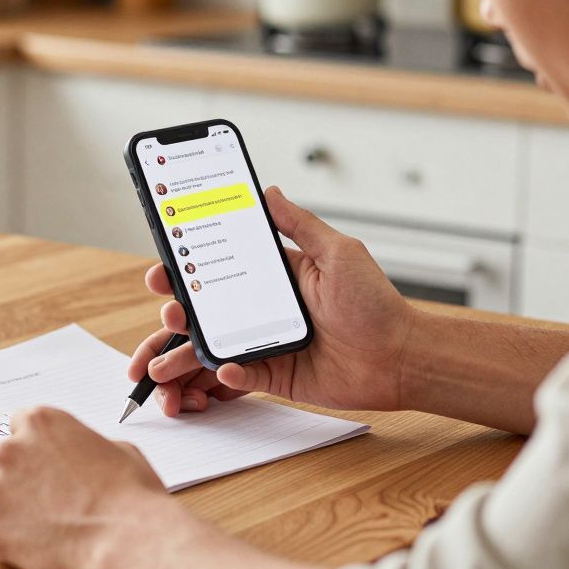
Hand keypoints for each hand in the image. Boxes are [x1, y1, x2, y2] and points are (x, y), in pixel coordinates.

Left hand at [0, 407, 167, 568]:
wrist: (124, 538)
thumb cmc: (127, 494)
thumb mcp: (116, 448)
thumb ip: (82, 446)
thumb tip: (80, 457)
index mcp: (40, 422)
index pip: (21, 424)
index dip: (37, 446)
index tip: (45, 461)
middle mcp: (11, 450)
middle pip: (9, 461)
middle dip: (27, 477)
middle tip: (56, 498)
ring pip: (1, 497)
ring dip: (20, 508)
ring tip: (57, 524)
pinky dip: (15, 538)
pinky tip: (47, 542)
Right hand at [131, 186, 415, 414]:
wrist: (399, 357)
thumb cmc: (376, 305)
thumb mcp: (339, 253)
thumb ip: (301, 224)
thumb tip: (270, 191)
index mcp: (278, 276)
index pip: (226, 266)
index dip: (193, 264)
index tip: (168, 259)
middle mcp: (268, 309)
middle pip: (212, 307)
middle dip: (181, 306)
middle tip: (169, 302)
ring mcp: (270, 343)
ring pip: (218, 344)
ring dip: (190, 346)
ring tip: (174, 344)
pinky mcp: (277, 376)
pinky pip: (243, 377)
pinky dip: (230, 374)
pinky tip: (224, 368)